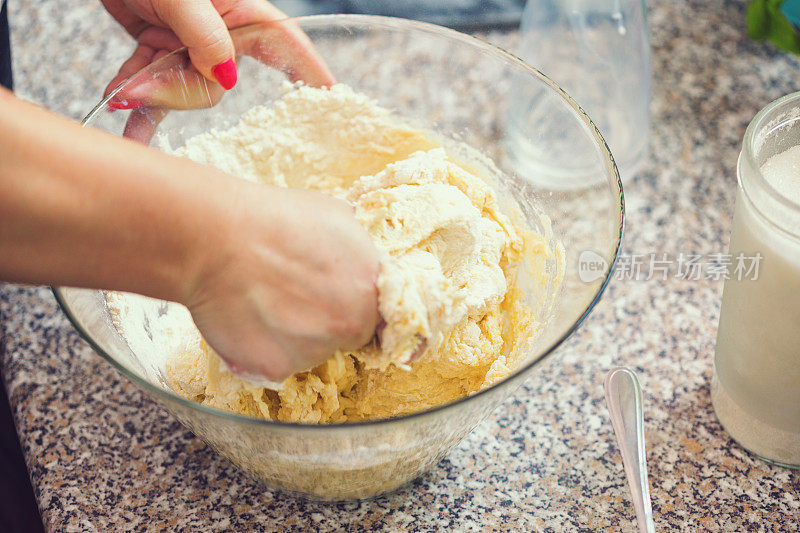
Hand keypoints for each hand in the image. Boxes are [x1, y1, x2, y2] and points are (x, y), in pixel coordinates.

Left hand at [101, 0, 333, 99]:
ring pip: (182, 88)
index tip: (332, 98)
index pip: (286, 44)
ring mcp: (189, 41)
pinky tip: (122, 107)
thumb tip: (227, 80)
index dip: (311, 71)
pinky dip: (137, 95)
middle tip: (142, 90)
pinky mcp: (159, 46)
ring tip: (122, 95)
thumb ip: (205, 36)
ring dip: (151, 96)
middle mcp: (219, 30)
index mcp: (240, 11)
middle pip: (218, 83)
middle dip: (179, 92)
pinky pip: (153, 81)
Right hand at [183, 181, 380, 380]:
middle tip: (297, 295)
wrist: (216, 237)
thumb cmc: (273, 218)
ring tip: (268, 300)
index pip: (387, 318)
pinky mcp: (278, 366)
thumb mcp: (336, 214)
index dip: (365, 312)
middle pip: (350, 336)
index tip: (351, 311)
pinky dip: (266, 349)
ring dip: (297, 336)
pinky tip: (252, 318)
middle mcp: (352, 322)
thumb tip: (363, 256)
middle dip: (330, 321)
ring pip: (313, 352)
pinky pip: (279, 364)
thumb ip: (360, 247)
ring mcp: (315, 349)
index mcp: (372, 285)